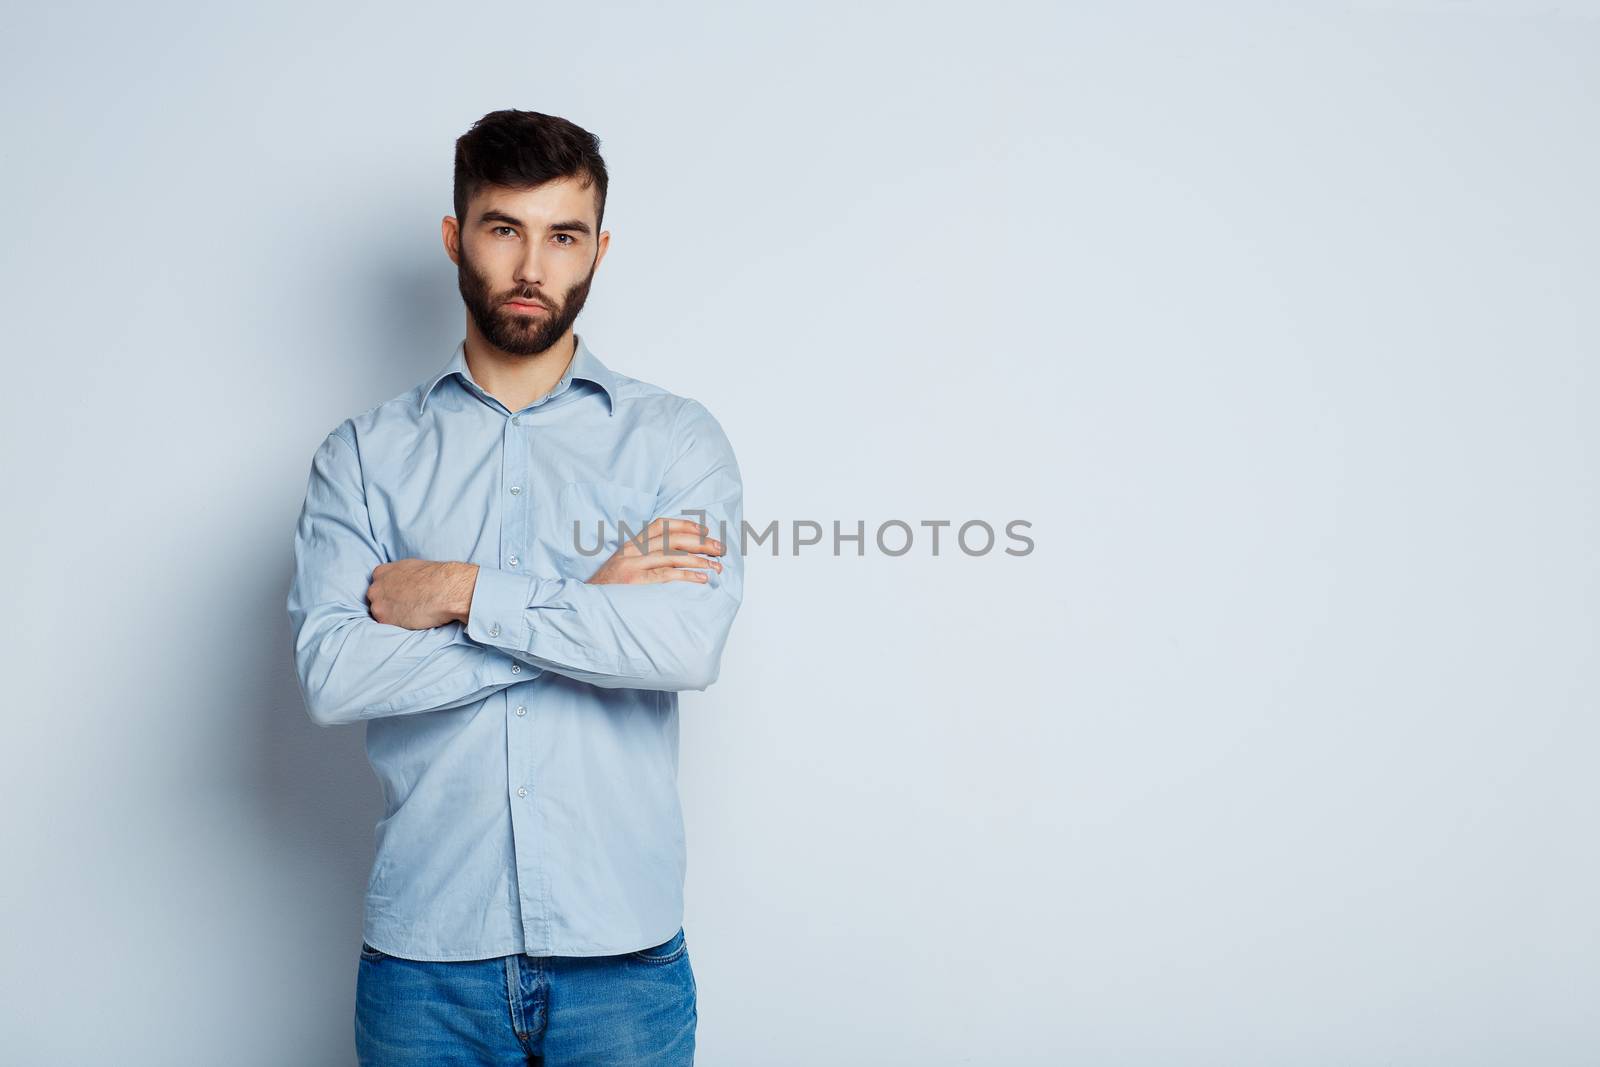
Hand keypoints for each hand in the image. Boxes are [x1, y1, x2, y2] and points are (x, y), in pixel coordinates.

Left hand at [367, 559, 476, 628]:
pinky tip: (413, 620)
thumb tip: (403, 583)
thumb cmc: (435, 577)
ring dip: (394, 616)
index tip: (400, 596)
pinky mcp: (385, 620)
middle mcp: (375, 588)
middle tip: (406, 607)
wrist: (446, 589)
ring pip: (381, 614)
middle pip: (377, 600)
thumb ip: (400, 575)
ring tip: (412, 614)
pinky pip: (388, 626)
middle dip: (389, 604)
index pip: (379, 584)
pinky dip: (399, 625)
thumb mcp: (412, 567)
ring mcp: (378, 605)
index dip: (390, 592)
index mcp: (381, 572)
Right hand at [585, 518, 724, 584]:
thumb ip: (643, 557)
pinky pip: (666, 576)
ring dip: (699, 560)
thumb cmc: (609, 588)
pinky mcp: (635, 582)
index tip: (704, 530)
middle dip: (701, 542)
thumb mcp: (623, 565)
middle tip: (720, 549)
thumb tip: (675, 555)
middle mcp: (632, 551)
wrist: (585, 604)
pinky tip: (702, 578)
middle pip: (673, 539)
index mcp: (630, 544)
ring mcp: (633, 565)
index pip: (661, 525)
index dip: (684, 524)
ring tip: (717, 566)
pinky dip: (687, 575)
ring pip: (673, 556)